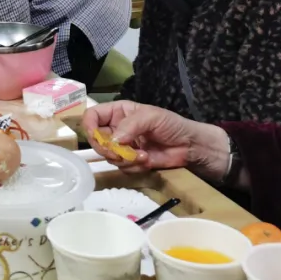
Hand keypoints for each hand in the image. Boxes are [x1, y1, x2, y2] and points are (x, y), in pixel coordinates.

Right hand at [82, 101, 229, 180]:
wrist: (191, 147)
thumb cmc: (172, 125)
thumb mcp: (151, 117)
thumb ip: (131, 125)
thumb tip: (114, 140)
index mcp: (118, 112)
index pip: (92, 116)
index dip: (89, 126)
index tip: (96, 137)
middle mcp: (117, 129)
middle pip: (96, 139)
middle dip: (106, 148)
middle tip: (118, 153)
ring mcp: (123, 147)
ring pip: (109, 156)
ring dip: (124, 158)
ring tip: (142, 156)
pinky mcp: (132, 162)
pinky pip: (122, 167)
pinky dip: (133, 166)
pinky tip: (147, 160)